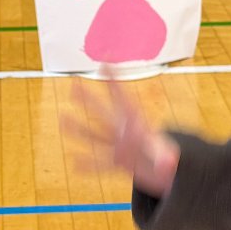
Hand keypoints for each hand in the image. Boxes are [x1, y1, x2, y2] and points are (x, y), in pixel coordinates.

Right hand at [61, 76, 180, 196]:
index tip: (105, 61)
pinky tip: (74, 163)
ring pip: (94, 135)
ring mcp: (115, 146)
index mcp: (136, 121)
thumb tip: (168, 164)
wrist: (160, 168)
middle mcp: (121, 130)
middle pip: (102, 112)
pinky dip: (86, 164)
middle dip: (88, 98)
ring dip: (78, 128)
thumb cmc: (162, 153)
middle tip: (75, 82)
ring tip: (62, 118)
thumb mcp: (165, 154)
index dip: (114, 79)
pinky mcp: (113, 163)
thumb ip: (164, 158)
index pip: (123, 97)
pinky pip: (98, 164)